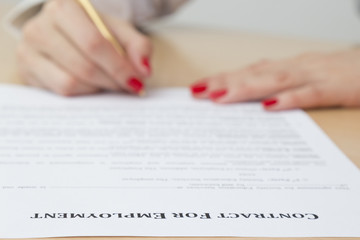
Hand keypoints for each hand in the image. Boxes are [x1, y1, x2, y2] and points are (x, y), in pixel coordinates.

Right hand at [17, 0, 151, 95]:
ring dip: (98, 88)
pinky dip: (83, 93)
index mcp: (64, 7)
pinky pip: (59, 91)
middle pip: (84, 66)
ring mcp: (28, 49)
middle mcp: (40, 26)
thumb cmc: (96, 31)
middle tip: (128, 86)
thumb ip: (138, 46)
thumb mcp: (120, 32)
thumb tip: (144, 70)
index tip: (137, 81)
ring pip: (70, 82)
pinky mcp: (26, 70)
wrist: (66, 34)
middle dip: (112, 81)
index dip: (119, 67)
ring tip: (110, 83)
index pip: (94, 43)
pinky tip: (92, 86)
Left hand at [190, 50, 359, 109]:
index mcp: (289, 67)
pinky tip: (269, 107)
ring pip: (275, 81)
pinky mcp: (336, 88)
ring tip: (219, 97)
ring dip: (246, 88)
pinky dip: (289, 99)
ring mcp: (315, 76)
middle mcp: (296, 67)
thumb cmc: (340, 73)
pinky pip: (310, 94)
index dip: (223, 78)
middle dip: (224, 83)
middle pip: (255, 74)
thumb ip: (281, 83)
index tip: (198, 88)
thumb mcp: (306, 76)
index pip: (249, 72)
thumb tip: (254, 98)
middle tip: (197, 93)